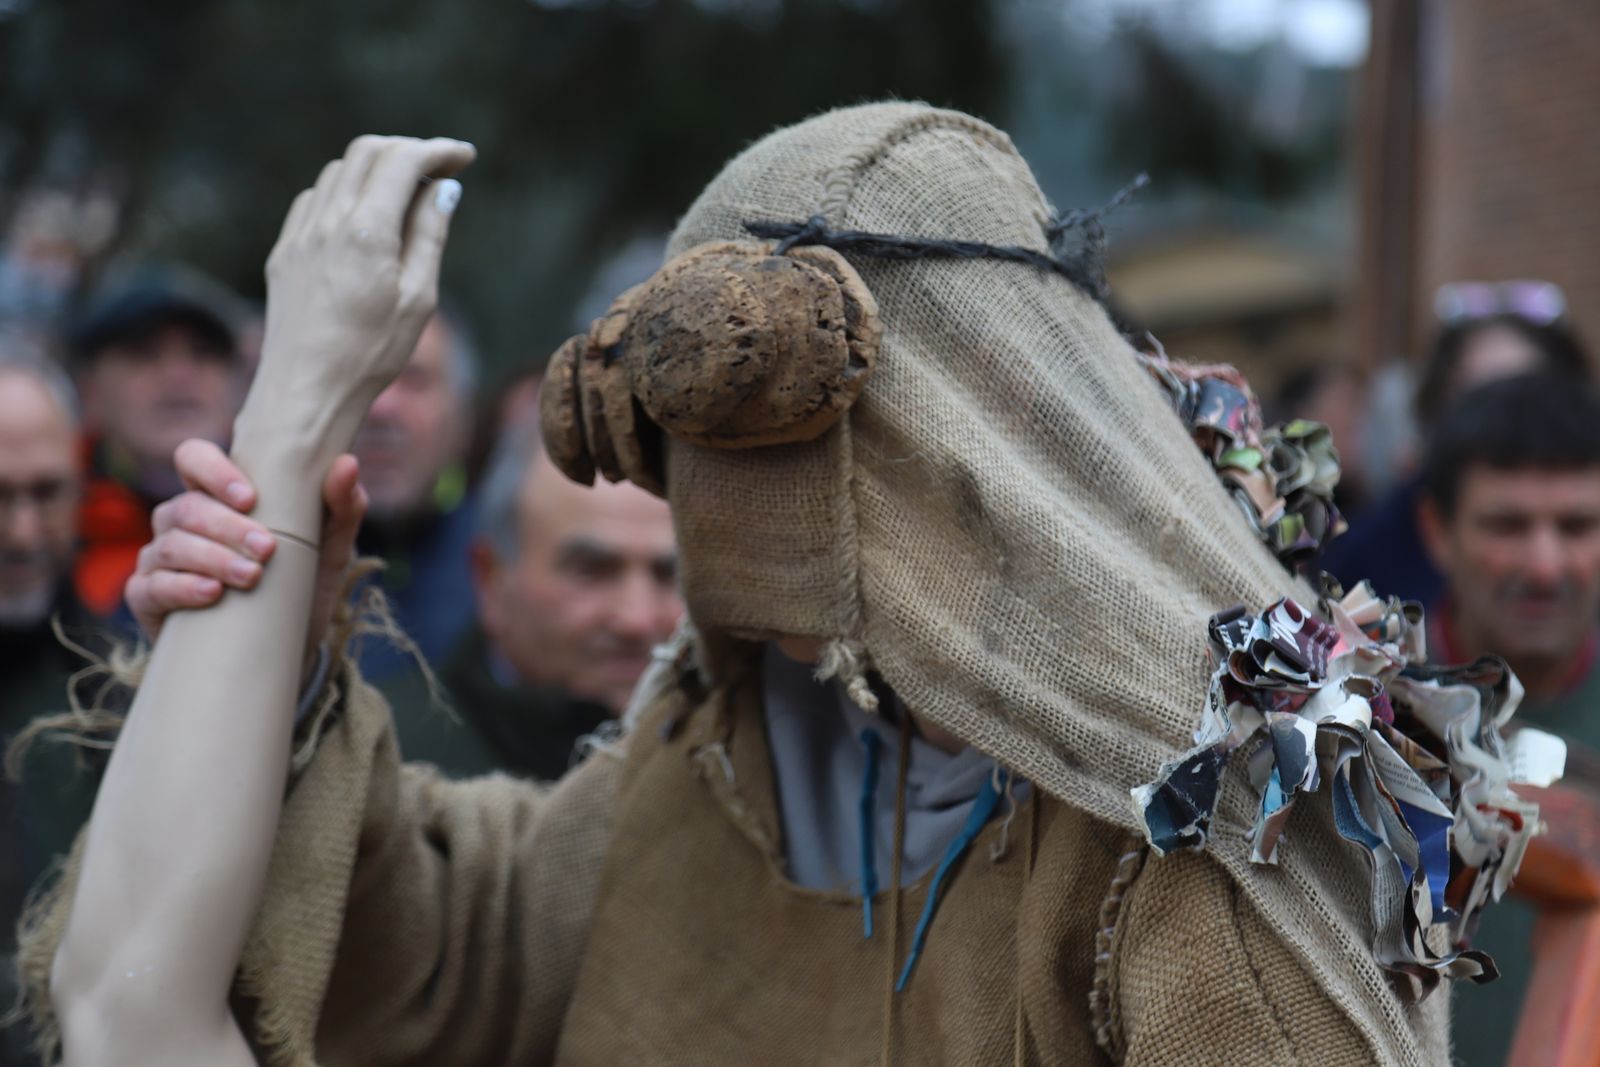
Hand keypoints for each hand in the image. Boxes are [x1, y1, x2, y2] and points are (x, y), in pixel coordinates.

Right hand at [128, 439, 366, 671]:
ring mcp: (160, 560)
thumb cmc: (304, 584)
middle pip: (186, 508)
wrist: (291, 648)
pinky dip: (182, 587)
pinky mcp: (148, 600)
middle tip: (268, 549)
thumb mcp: (331, 547)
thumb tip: (347, 463)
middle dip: (227, 527)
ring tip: (252, 576)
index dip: (213, 471)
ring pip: (170, 545)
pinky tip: (213, 593)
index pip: (193, 459)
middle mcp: (181, 523)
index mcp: (217, 498)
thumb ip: (343, 505)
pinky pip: (151, 586)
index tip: (250, 499)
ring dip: (213, 558)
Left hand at [232, 135, 474, 539]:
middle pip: (367, 152)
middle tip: (440, 170)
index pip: (402, 162)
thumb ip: (430, 234)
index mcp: (366, 232)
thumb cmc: (370, 355)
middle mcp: (327, 222)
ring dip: (376, 170)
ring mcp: (300, 234)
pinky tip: (364, 219)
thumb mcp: (418, 298)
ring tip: (407, 197)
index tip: (465, 157)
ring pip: (338, 172)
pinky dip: (345, 192)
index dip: (437, 150)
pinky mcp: (284, 251)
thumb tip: (444, 189)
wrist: (305, 392)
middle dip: (408, 151)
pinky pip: (315, 199)